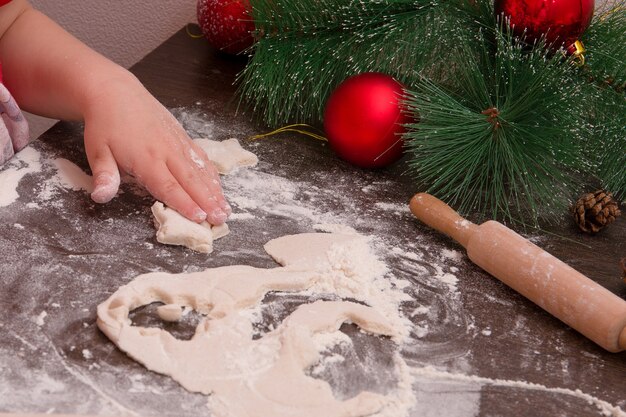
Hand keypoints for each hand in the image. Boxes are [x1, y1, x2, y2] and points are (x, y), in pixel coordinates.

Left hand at [82, 75, 229, 224]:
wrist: (116, 92)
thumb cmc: (105, 125)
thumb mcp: (97, 150)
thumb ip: (104, 175)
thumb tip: (100, 197)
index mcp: (146, 158)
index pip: (168, 186)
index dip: (184, 203)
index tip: (199, 218)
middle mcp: (167, 151)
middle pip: (191, 181)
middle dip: (208, 201)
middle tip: (222, 219)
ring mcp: (178, 143)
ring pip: (201, 170)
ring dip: (215, 190)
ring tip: (226, 208)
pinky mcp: (183, 137)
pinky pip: (202, 158)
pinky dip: (212, 174)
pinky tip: (218, 187)